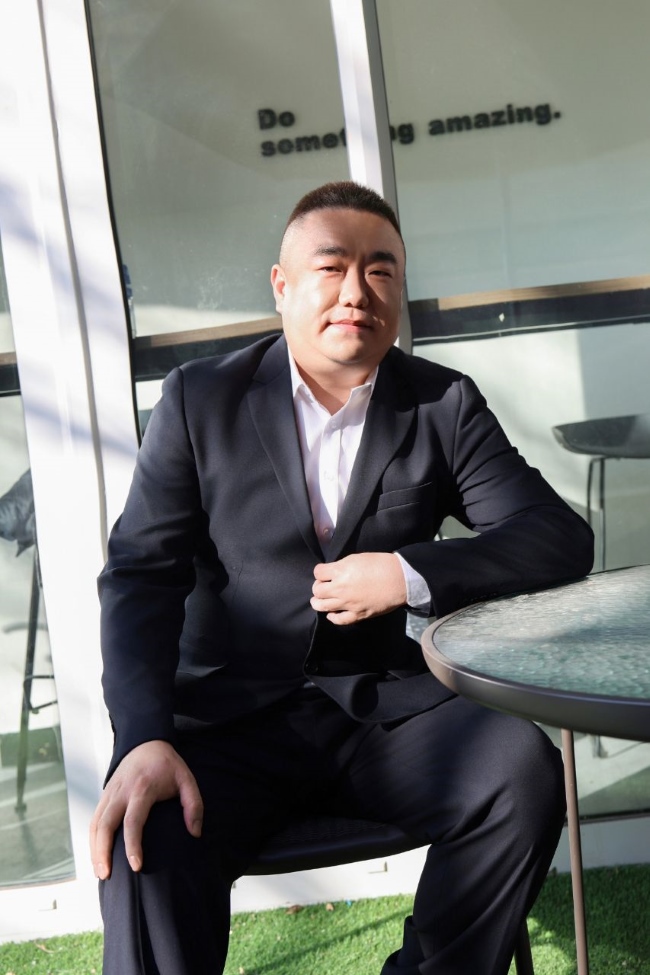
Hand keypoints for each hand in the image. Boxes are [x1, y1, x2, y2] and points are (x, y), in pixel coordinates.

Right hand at [89, 739, 202, 879]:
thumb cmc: (168, 765)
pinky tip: (97, 856)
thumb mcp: (187, 779)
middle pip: (105, 825)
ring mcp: (109, 793)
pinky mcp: (104, 794)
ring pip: (95, 823)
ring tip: (100, 872)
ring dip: (94, 849)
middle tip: (106, 876)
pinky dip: (92, 839)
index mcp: (142, 788)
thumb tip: (194, 833)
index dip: (133, 845)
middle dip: (103, 852)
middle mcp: (121, 792)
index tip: (136, 866)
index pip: (133, 821)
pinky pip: (94, 819)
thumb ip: (193, 805)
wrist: (145, 743)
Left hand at [311, 552, 406, 624]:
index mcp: (340, 571)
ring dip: (318, 602)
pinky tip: (332, 613)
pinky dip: (332, 617)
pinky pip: (339, 620)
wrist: (399, 579)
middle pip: (317, 591)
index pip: (318, 572)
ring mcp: (348, 603)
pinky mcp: (357, 614)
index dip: (320, 572)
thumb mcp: (357, 558)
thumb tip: (333, 572)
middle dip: (318, 587)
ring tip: (320, 600)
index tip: (324, 572)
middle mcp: (340, 588)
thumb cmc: (381, 564)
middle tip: (323, 585)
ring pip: (322, 606)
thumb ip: (342, 566)